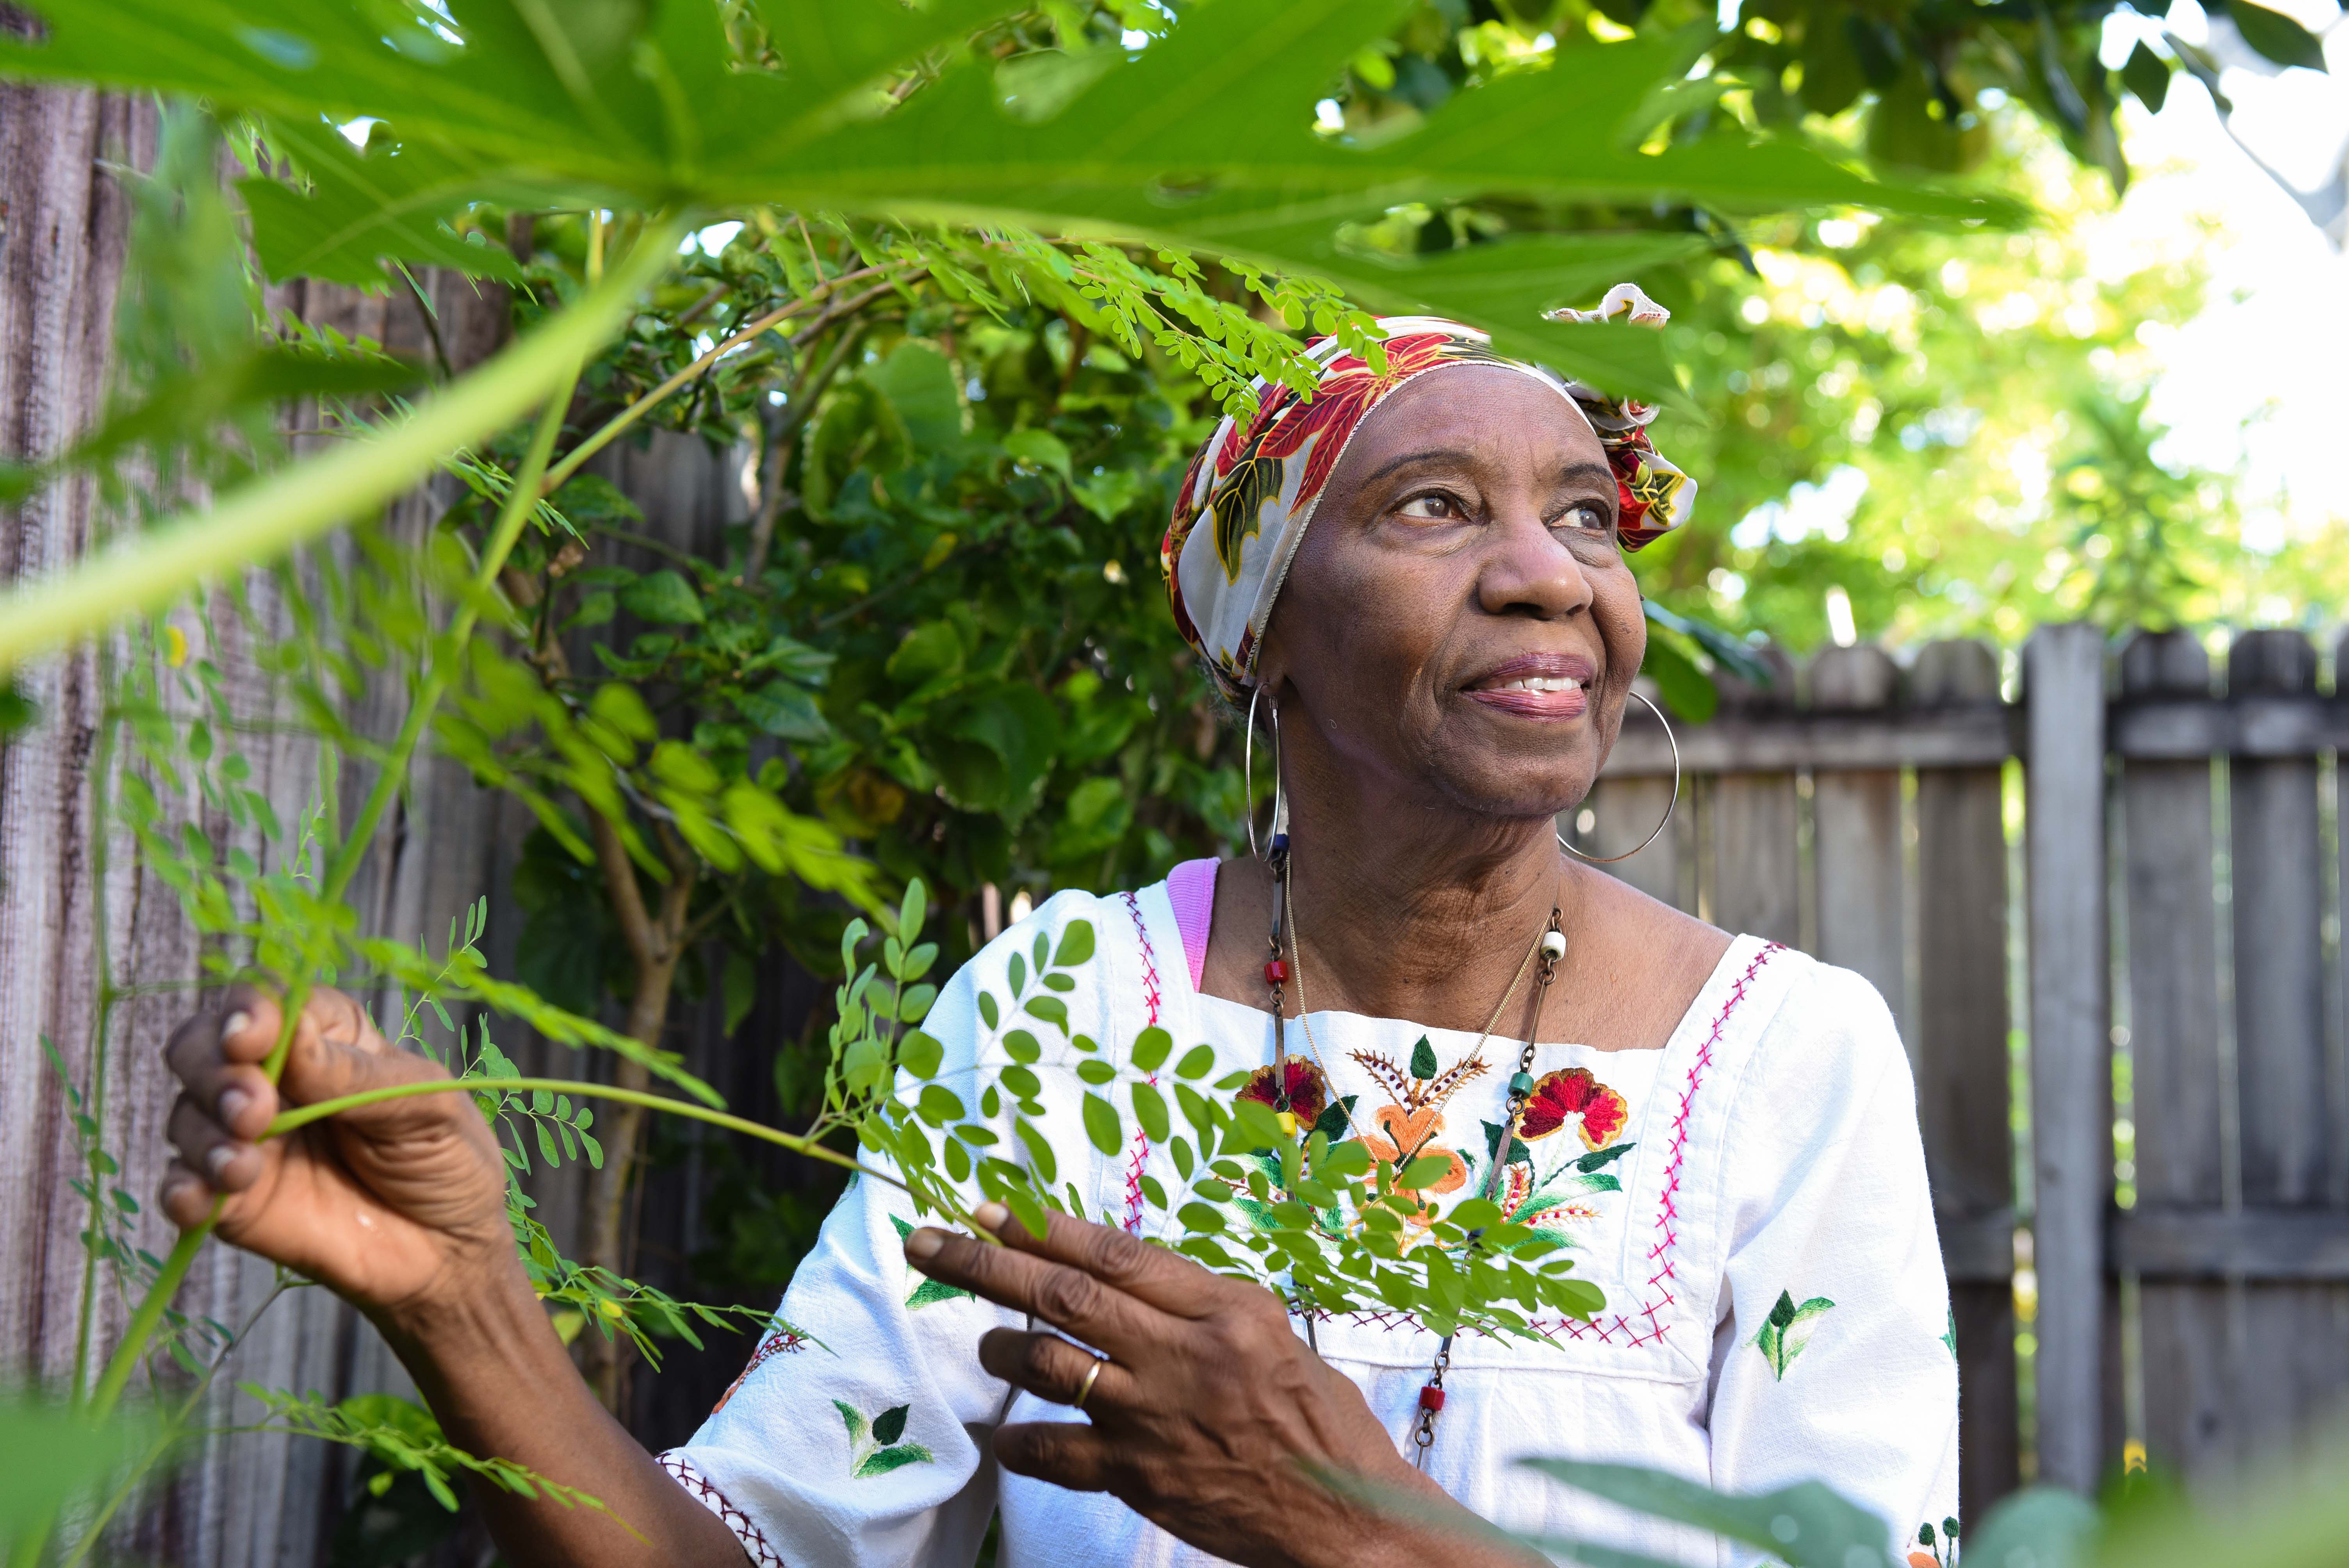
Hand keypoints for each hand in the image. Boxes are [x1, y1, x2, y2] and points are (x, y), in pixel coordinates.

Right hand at [161, 986, 516, 1328]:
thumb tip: (290, 1036)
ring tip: (245, 1164)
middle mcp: (275, 1079)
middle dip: (213, 1072)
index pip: (266, 1000)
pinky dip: (182, 1190)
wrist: (450, 1249)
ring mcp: (249, 1139)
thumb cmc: (446, 1159)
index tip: (250, 1037)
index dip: (247, 1010)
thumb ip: (354, 1075)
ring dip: (205, 1135)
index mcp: (326, 1037)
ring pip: (187, 1116)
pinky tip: (203, 1199)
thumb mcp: (424, 1106)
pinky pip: (182, 1188)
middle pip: (202, 1048)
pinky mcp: (234, 1199)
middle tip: (253, 1109)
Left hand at [903, 1208, 1538, 1567]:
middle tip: (930, 1245)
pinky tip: (1006, 1436)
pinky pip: (1053, 1452)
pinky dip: (1019, 1440)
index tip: (989, 1209)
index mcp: (1220, 1310)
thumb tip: (1126, 1273)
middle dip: (987, 1266)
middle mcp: (1182, 1355)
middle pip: (1064, 1296)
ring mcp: (1154, 1418)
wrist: (1344, 1515)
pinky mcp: (1138, 1478)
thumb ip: (1198, 1302)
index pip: (1114, 1255)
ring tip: (988, 1343)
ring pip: (1047, 1365)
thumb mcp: (1271, 1332)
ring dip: (1002, 1348)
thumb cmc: (1315, 1418)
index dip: (1044, 1229)